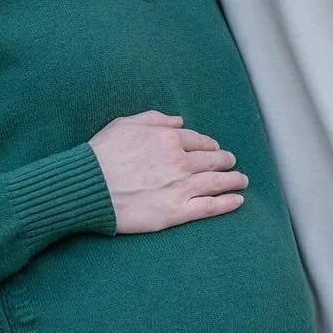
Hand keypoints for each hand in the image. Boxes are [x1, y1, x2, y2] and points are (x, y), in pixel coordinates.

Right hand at [89, 112, 247, 232]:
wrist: (89, 187)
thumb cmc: (102, 154)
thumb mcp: (125, 124)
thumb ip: (155, 120)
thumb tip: (179, 120)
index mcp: (169, 139)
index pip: (198, 141)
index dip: (209, 145)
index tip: (215, 148)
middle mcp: (180, 162)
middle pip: (212, 160)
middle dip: (226, 161)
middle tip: (232, 163)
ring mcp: (181, 188)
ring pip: (216, 182)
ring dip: (234, 180)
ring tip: (242, 181)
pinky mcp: (176, 212)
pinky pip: (210, 207)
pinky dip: (227, 203)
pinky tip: (237, 201)